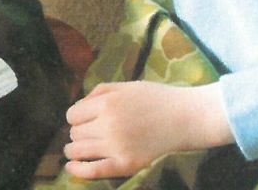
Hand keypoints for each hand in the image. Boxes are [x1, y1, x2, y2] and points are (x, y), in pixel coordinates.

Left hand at [64, 81, 232, 179]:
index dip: (76, 116)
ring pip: (78, 151)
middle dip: (78, 132)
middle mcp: (108, 124)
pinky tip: (72, 167)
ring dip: (74, 150)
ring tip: (78, 149)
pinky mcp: (124, 165)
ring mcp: (116, 147)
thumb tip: (79, 106)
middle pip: (75, 133)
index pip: (73, 115)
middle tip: (88, 132)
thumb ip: (102, 91)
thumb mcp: (129, 85)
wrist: (185, 118)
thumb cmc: (158, 98)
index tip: (83, 119)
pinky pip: (91, 172)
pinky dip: (77, 170)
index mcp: (109, 103)